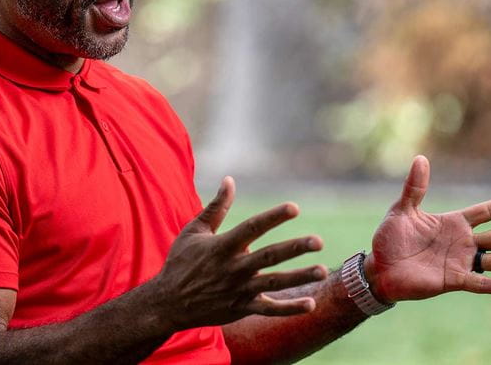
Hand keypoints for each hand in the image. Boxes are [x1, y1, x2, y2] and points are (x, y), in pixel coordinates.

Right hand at [151, 176, 327, 329]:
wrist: (167, 303)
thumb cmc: (181, 262)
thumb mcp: (194, 231)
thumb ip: (216, 207)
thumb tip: (230, 180)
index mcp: (222, 246)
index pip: (252, 228)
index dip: (273, 217)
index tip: (294, 208)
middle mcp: (233, 268)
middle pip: (269, 256)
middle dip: (294, 248)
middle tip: (318, 241)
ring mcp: (238, 290)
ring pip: (274, 283)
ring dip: (299, 277)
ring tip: (322, 271)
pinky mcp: (241, 308)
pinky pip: (269, 309)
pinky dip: (289, 308)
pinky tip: (311, 303)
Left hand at [369, 156, 490, 302]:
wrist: (379, 268)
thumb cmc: (390, 239)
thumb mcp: (402, 210)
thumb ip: (415, 187)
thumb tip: (420, 158)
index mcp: (453, 223)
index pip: (487, 212)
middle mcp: (462, 242)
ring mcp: (459, 262)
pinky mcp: (452, 281)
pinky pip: (478, 283)